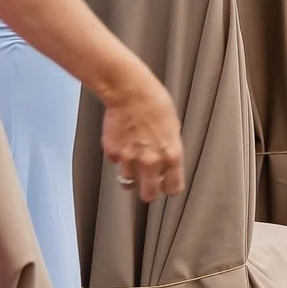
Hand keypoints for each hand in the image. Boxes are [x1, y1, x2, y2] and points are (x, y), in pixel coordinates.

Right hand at [98, 60, 184, 200]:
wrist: (130, 92)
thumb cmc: (155, 104)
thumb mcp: (173, 129)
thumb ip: (169, 150)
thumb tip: (166, 163)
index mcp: (172, 155)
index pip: (173, 188)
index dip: (169, 187)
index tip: (166, 184)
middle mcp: (151, 161)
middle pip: (149, 195)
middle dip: (149, 191)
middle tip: (148, 183)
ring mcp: (130, 159)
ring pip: (128, 182)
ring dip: (131, 174)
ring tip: (133, 159)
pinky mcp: (113, 152)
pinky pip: (115, 163)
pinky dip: (118, 157)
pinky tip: (123, 142)